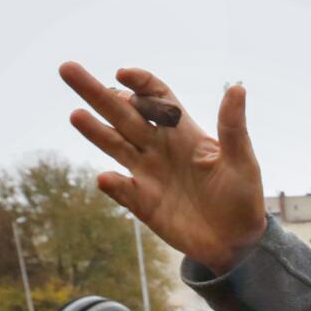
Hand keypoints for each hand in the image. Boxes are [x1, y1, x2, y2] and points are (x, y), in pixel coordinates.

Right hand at [60, 63, 266, 272]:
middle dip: (97, 92)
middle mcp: (159, 147)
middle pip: (123, 112)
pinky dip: (114, 185)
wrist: (237, 242)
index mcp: (183, 132)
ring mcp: (148, 174)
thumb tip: (237, 87)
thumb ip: (233, 127)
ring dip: (95, 130)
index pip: (155, 98)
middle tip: (68, 68)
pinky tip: (106, 178)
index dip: (139, 83)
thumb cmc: (243, 198)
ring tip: (76, 115)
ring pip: (114, 145)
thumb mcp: (242, 161)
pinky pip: (123, 190)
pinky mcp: (143, 204)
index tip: (123, 74)